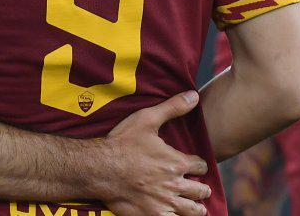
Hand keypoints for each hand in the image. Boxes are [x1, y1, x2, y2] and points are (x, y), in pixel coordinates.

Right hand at [88, 91, 212, 215]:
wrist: (99, 169)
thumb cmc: (122, 144)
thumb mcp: (146, 119)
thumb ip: (173, 108)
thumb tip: (194, 96)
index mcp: (177, 162)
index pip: (201, 166)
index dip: (198, 165)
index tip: (194, 165)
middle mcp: (176, 185)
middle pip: (201, 190)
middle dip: (200, 188)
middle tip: (197, 187)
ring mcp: (165, 203)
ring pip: (193, 210)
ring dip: (196, 207)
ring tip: (195, 206)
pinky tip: (175, 214)